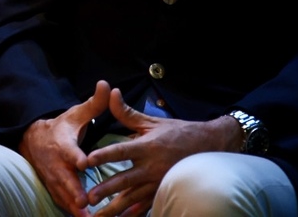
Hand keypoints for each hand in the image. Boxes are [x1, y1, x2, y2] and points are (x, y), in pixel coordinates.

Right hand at [19, 80, 110, 216]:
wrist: (32, 140)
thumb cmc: (60, 128)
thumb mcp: (75, 114)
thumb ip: (94, 104)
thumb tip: (107, 85)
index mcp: (64, 145)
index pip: (70, 151)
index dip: (76, 157)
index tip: (82, 163)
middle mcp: (57, 164)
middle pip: (65, 179)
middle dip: (74, 191)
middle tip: (84, 203)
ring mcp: (53, 178)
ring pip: (63, 195)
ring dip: (74, 207)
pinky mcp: (54, 189)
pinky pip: (62, 202)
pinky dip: (72, 211)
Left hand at [82, 88, 237, 216]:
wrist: (209, 146)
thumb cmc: (178, 132)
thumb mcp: (152, 121)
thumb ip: (127, 113)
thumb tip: (111, 93)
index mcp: (146, 147)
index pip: (122, 151)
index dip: (105, 155)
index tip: (89, 160)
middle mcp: (151, 167)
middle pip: (125, 180)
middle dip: (106, 189)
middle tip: (89, 198)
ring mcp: (158, 182)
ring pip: (133, 198)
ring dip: (116, 207)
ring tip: (100, 216)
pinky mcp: (163, 191)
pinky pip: (147, 205)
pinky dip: (135, 214)